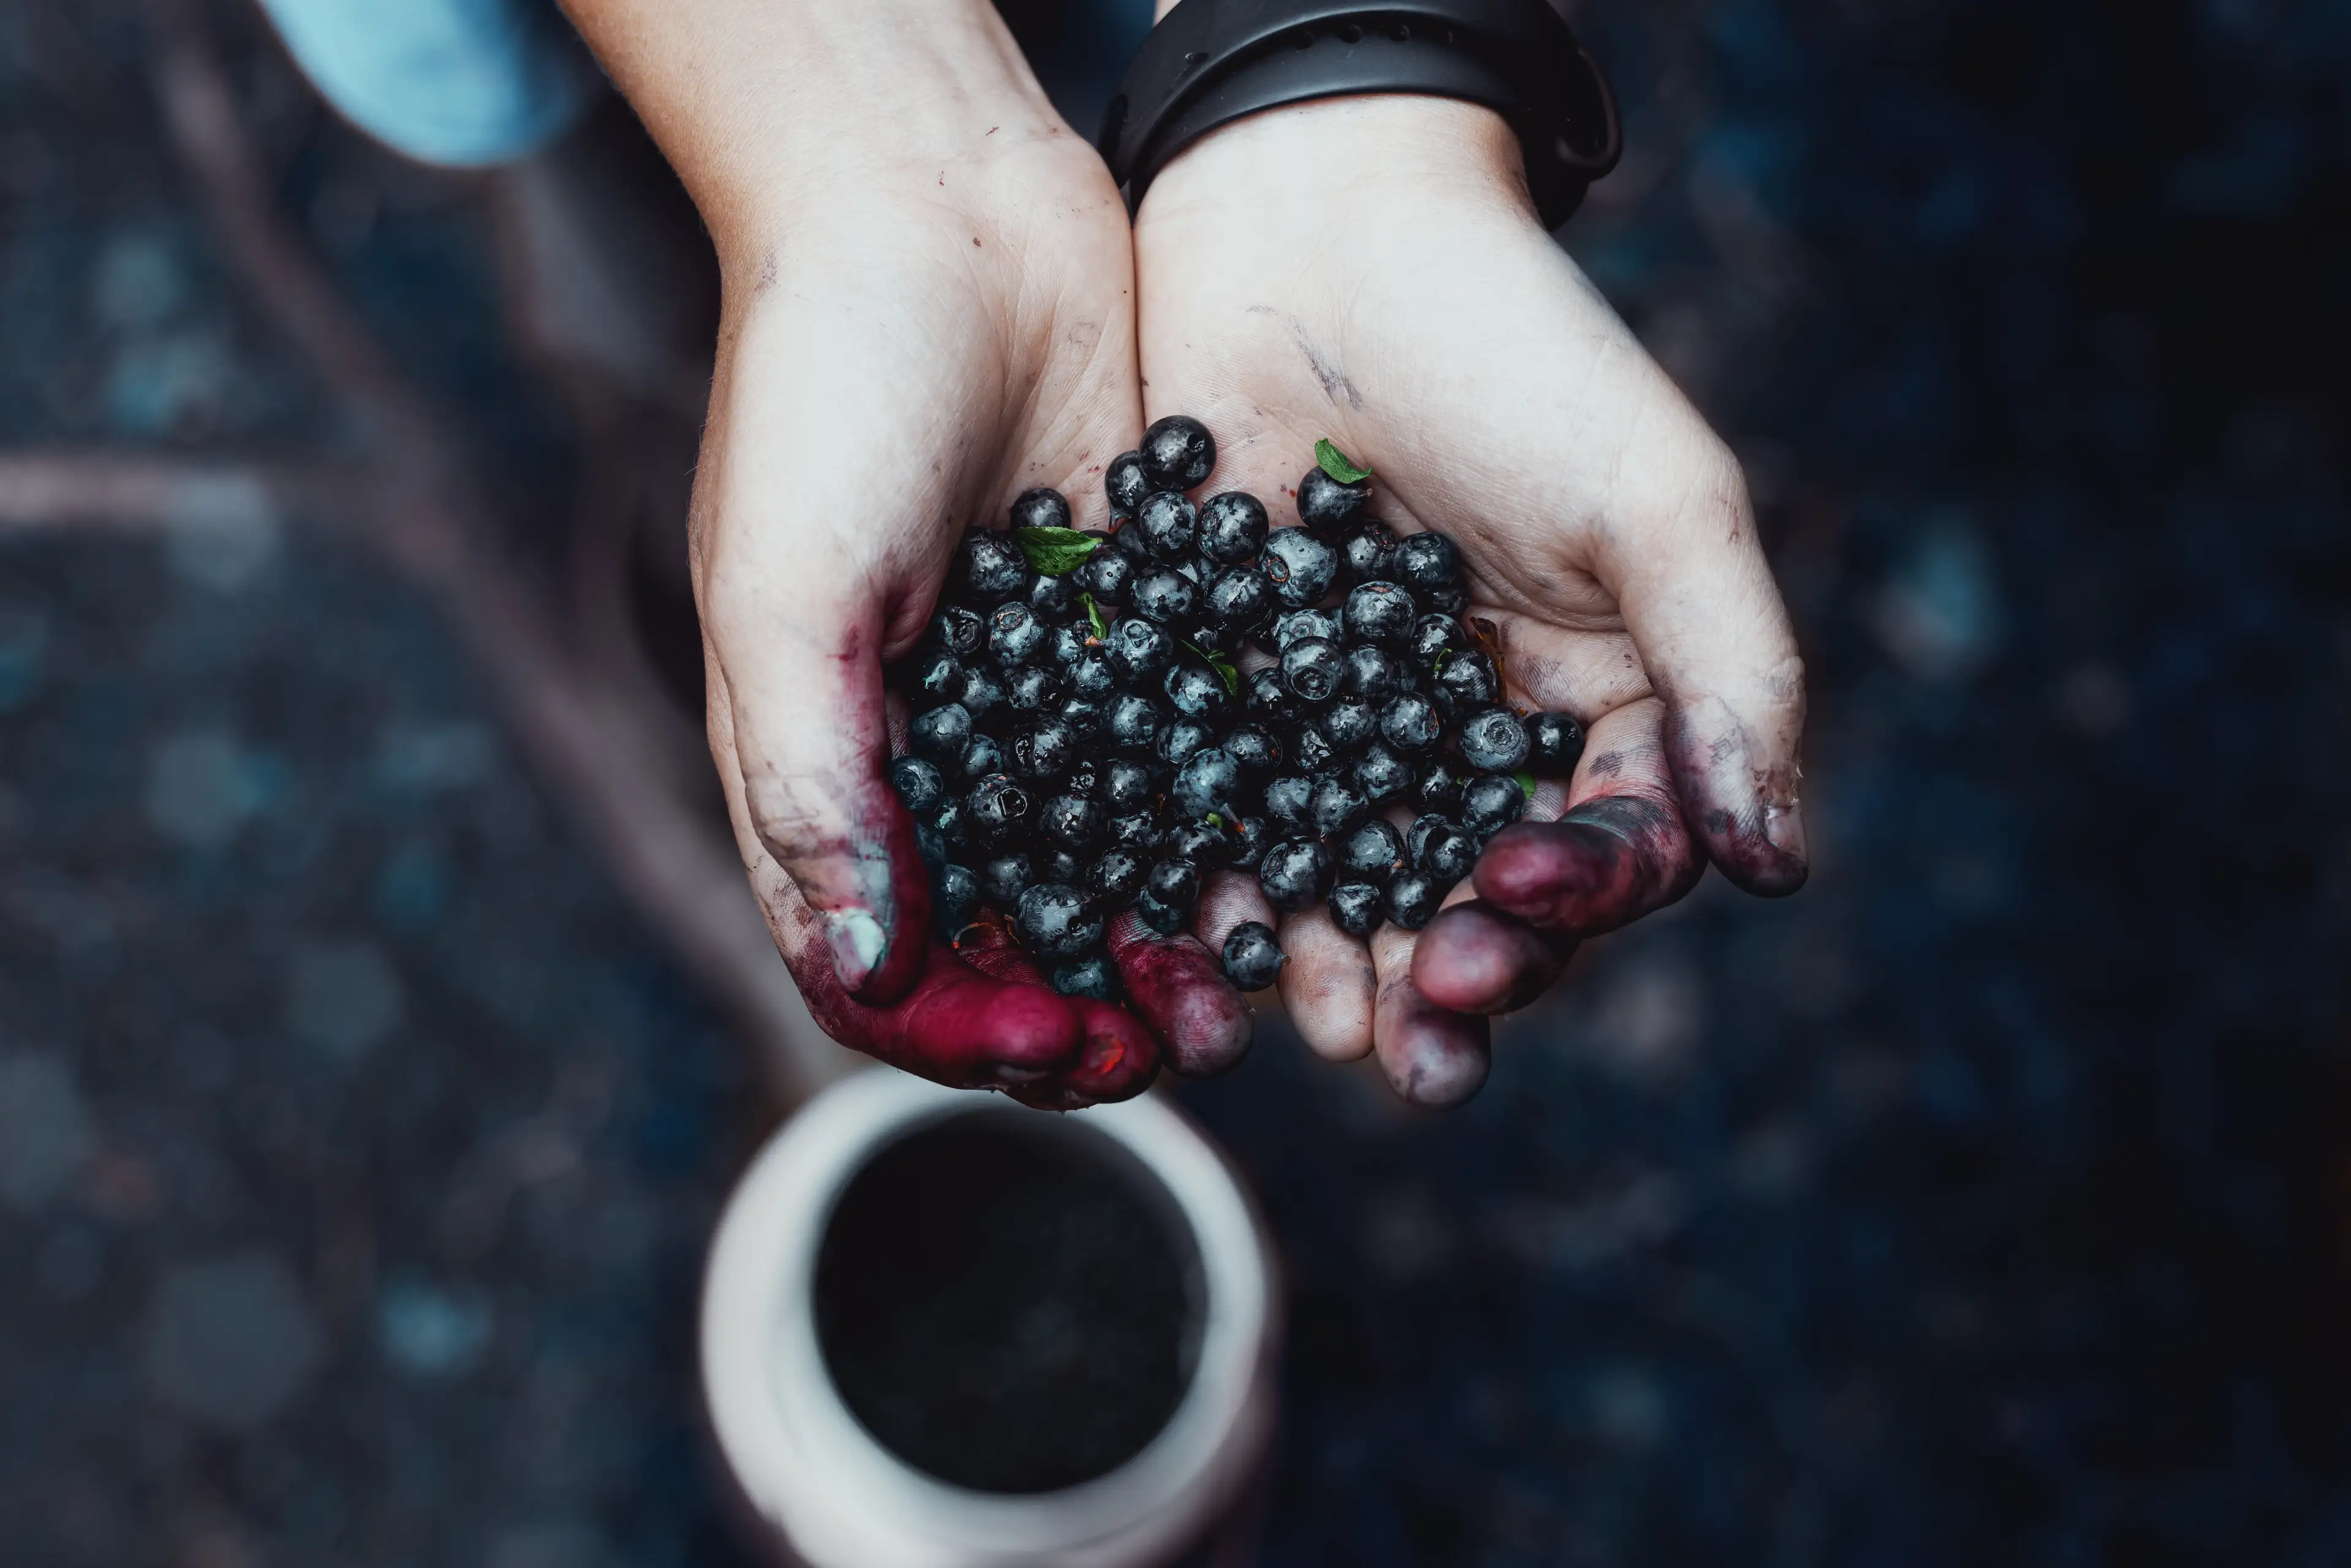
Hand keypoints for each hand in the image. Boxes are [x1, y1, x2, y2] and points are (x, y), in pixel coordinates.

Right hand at [569, 0, 1249, 1103]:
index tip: (1058, 1045)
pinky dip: (1223, 827)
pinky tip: (1288, 872)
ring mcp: (1042, 690)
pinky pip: (1179, 756)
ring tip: (1247, 997)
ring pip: (1109, 862)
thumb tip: (862, 960)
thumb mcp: (785, 593)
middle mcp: (936, 747)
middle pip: (1007, 931)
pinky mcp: (1133, 625)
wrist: (938, 213)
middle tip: (1177, 1050)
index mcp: (826, 760)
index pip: (882, 955)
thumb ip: (810, 776)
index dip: (963, 1022)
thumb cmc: (823, 393)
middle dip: (1086, 1006)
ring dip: (1168, 942)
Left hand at [1134, 97, 1806, 1105]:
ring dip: (1345, 969)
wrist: (1322, 227)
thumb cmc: (1520, 351)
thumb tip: (1774, 864)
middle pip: (1474, 892)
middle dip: (1456, 977)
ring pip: (1352, 880)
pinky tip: (1215, 947)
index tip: (1515, 909)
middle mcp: (1471, 729)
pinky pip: (1230, 817)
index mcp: (1596, 697)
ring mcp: (1341, 722)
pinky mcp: (1223, 695)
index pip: (1606, 840)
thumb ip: (1731, 676)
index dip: (1573, 897)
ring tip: (1329, 1035)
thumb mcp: (1659, 501)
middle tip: (1421, 1047)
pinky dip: (1227, 888)